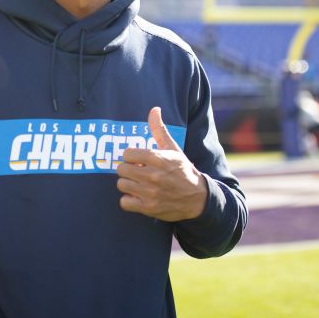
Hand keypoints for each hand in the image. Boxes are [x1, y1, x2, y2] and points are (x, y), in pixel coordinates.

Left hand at [116, 107, 208, 221]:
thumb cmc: (182, 170)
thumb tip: (154, 109)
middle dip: (128, 170)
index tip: (138, 160)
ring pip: (121, 185)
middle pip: (121, 169)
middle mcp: (153, 175)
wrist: (197, 198)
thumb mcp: (173, 148)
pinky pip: (124, 203)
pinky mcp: (149, 208)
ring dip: (128, 184)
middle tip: (137, 171)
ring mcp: (150, 193)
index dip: (131, 156)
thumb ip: (159, 129)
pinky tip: (138, 196)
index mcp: (158, 158)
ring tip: (138, 183)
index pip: (127, 154)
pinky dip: (129, 201)